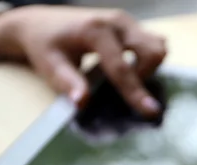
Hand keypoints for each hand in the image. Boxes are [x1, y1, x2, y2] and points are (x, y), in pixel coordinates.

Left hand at [0, 5, 166, 115]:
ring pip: (157, 45)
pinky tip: (130, 65)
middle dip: (146, 76)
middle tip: (125, 88)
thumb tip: (83, 102)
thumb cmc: (43, 45)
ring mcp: (124, 20)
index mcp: (95, 31)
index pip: (122, 68)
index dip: (136, 92)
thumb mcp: (49, 66)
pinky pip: (151, 42)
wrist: (38, 22)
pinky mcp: (129, 24)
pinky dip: (147, 58)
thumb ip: (68, 83)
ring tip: (127, 76)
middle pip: (152, 51)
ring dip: (149, 67)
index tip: (151, 112)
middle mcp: (115, 21)